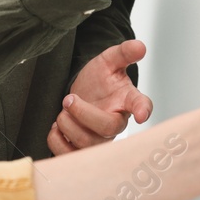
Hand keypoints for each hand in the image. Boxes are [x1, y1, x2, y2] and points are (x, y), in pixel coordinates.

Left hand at [47, 40, 153, 154]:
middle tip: (69, 99)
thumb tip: (140, 46)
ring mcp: (100, 140)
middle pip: (108, 128)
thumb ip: (124, 53)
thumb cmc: (100, 80)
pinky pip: (68, 154)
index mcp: (127, 101)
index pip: (140, 105)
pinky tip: (56, 128)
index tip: (142, 114)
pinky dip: (56, 140)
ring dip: (68, 126)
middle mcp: (115, 123)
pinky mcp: (81, 151)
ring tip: (63, 112)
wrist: (83, 94)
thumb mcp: (109, 61)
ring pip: (87, 144)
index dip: (143, 110)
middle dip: (83, 113)